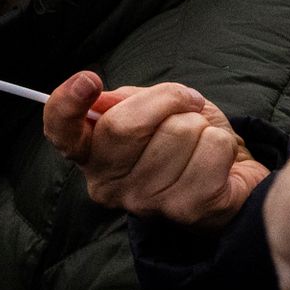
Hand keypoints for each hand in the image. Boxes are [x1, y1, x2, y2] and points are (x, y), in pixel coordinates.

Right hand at [43, 74, 261, 225]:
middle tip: (187, 104)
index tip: (88, 80)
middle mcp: (107, 185)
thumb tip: (102, 97)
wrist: (228, 177)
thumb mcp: (152, 109)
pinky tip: (217, 163)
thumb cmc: (183, 138)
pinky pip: (212, 147)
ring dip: (201, 126)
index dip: (67, 104)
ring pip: (180, 131)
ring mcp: (144, 202)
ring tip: (199, 144)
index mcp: (92, 153)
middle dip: (168, 100)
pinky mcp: (186, 210)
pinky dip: (222, 143)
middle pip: (126, 124)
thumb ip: (126, 100)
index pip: (61, 131)